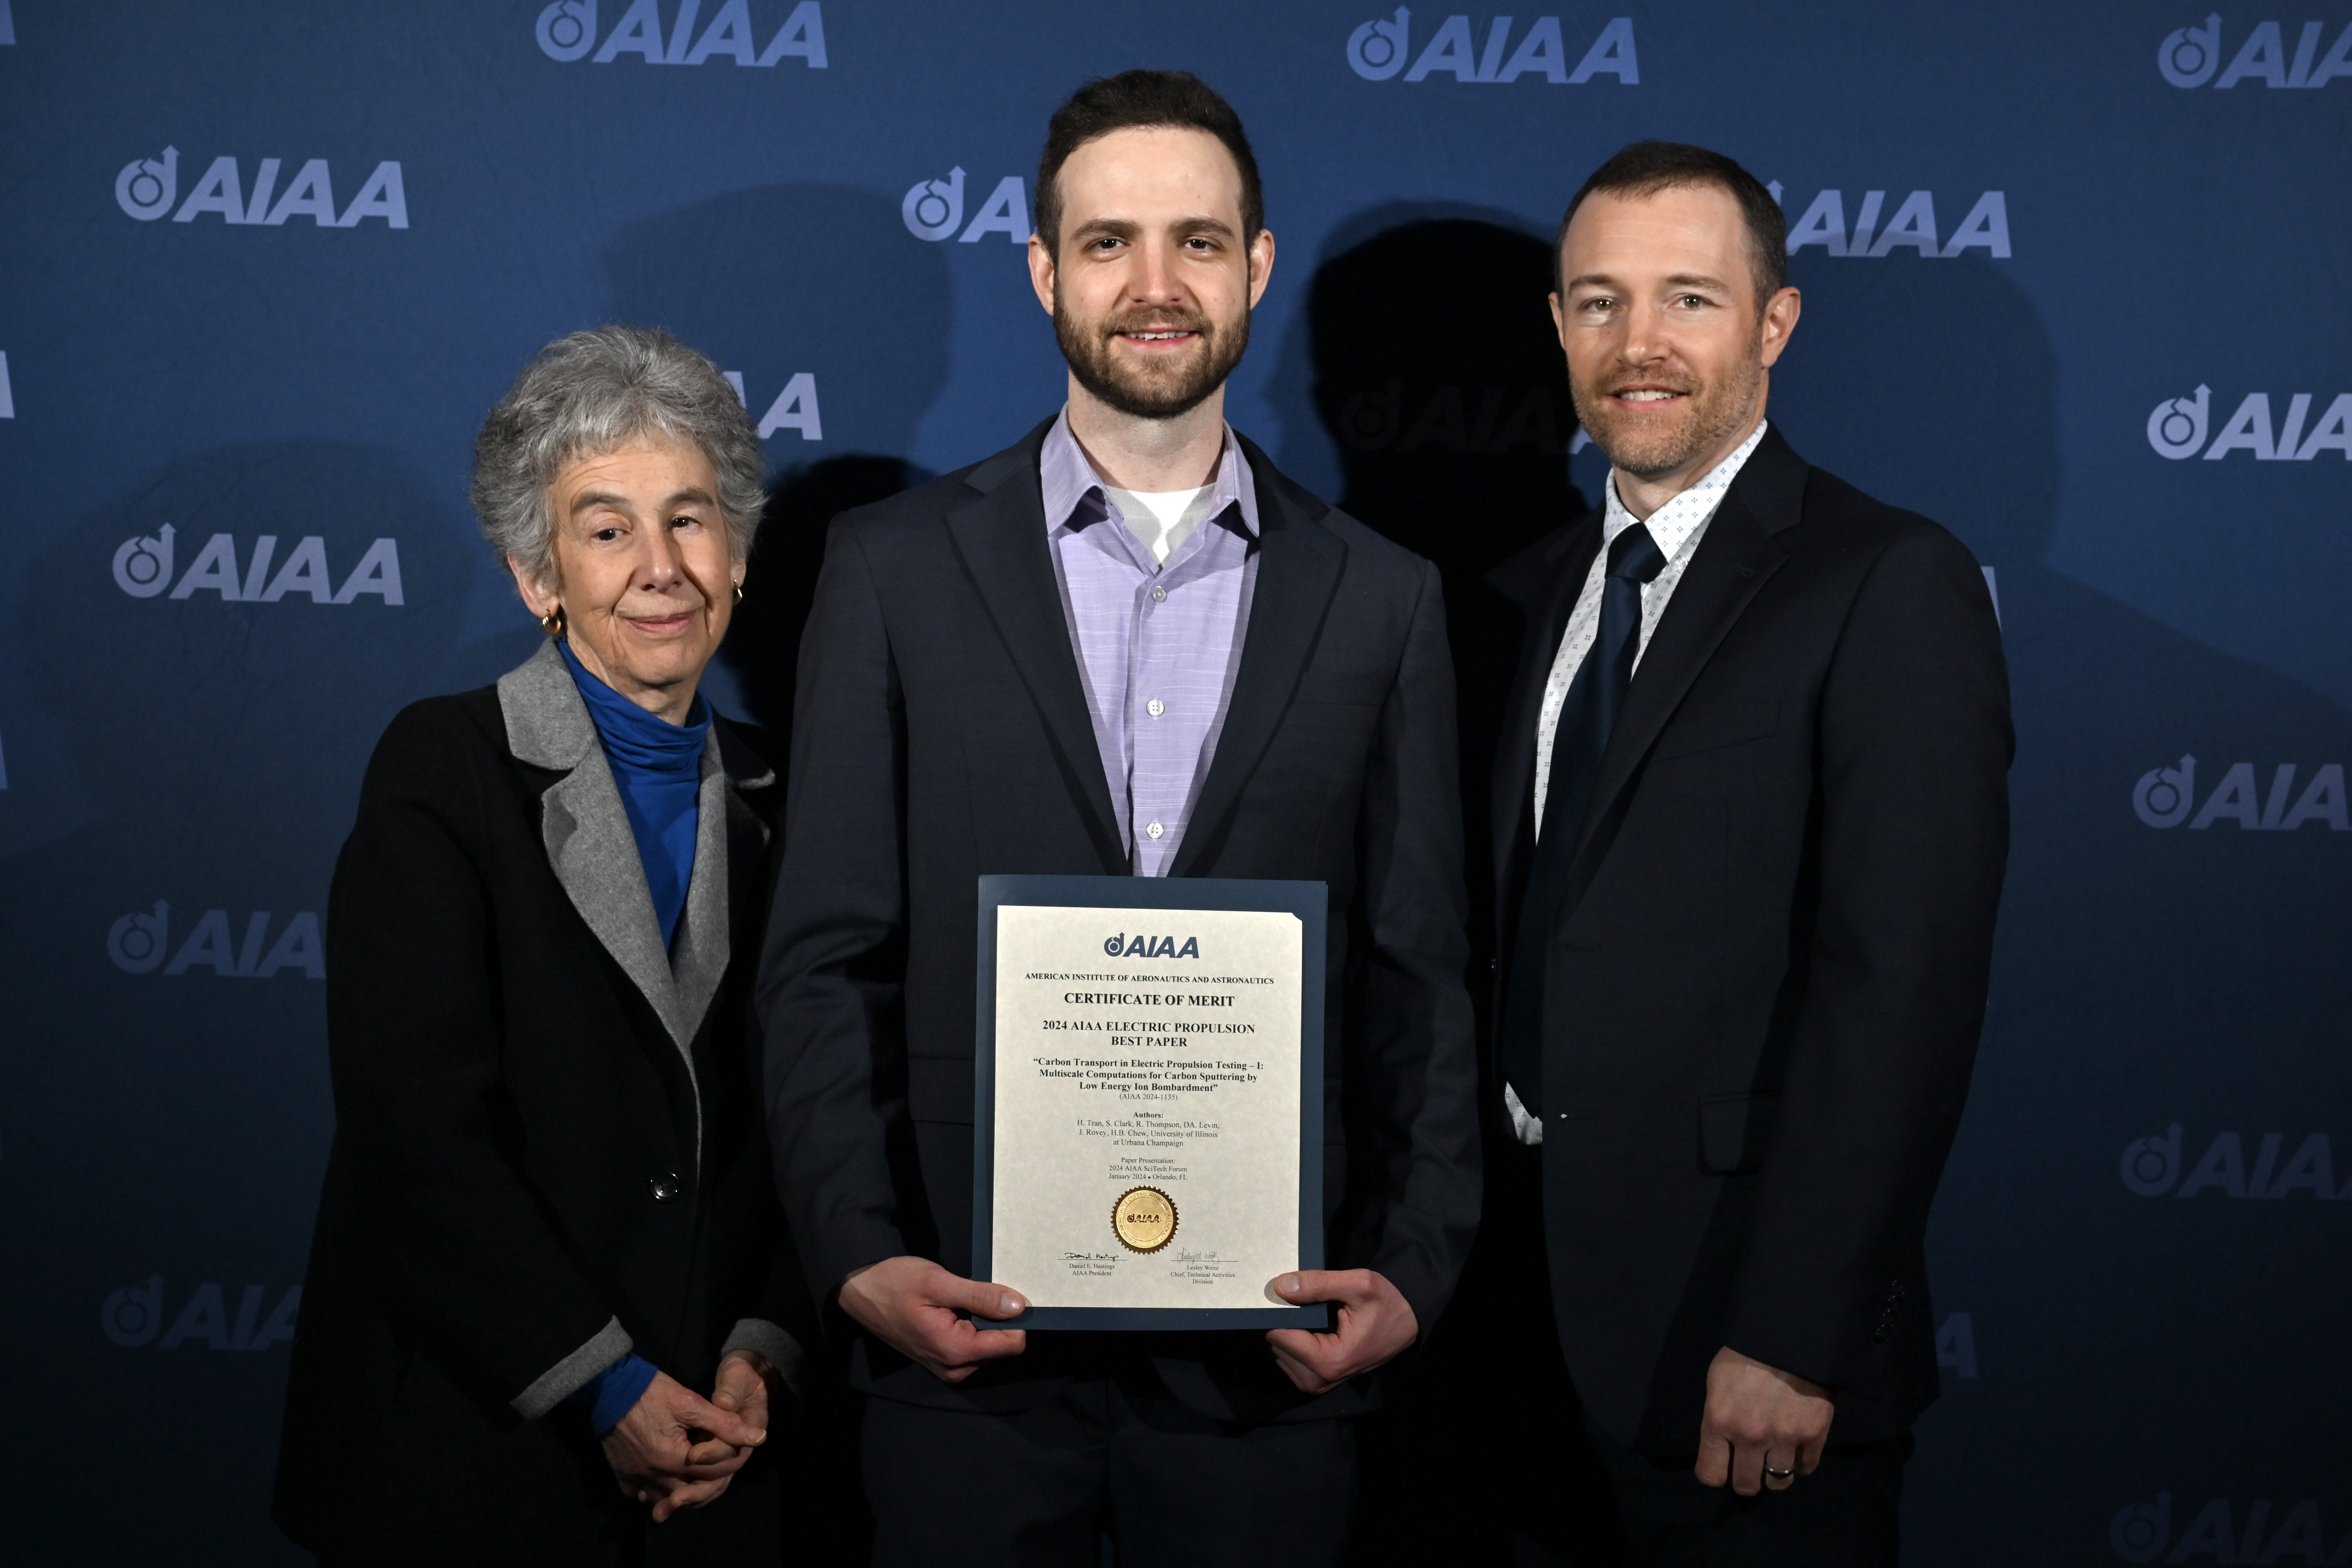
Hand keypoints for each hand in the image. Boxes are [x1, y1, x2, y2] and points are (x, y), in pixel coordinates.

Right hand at [601, 1368, 766, 1521]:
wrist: (607, 1387)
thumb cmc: (650, 1391)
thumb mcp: (691, 1403)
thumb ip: (725, 1424)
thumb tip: (758, 1438)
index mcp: (673, 1460)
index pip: (710, 1477)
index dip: (727, 1466)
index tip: (732, 1452)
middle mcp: (652, 1476)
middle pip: (687, 1494)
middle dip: (705, 1485)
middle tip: (715, 1471)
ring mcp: (634, 1478)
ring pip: (664, 1498)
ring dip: (681, 1492)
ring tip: (693, 1479)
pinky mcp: (621, 1475)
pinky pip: (641, 1494)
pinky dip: (654, 1491)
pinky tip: (663, 1479)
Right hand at [837, 1256, 1026, 1383]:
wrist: (861, 1292)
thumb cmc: (896, 1283)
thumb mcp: (939, 1283)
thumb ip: (980, 1296)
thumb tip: (1018, 1306)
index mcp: (955, 1351)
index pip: (1012, 1343)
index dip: (1016, 1317)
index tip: (1007, 1294)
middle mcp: (955, 1368)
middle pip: (1003, 1346)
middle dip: (999, 1319)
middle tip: (977, 1292)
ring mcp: (948, 1367)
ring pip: (990, 1347)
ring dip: (985, 1322)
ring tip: (961, 1299)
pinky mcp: (943, 1360)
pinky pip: (974, 1347)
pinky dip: (973, 1327)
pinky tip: (957, 1308)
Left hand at [1263, 1269, 1418, 1393]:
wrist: (1409, 1325)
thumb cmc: (1387, 1304)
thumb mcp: (1359, 1284)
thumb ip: (1319, 1284)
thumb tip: (1279, 1286)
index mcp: (1330, 1360)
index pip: (1280, 1337)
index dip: (1275, 1313)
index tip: (1275, 1292)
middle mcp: (1322, 1379)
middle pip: (1277, 1347)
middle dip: (1278, 1322)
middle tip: (1286, 1297)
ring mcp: (1320, 1384)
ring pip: (1280, 1355)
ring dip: (1283, 1332)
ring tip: (1297, 1309)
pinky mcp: (1320, 1381)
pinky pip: (1290, 1361)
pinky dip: (1290, 1342)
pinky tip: (1302, 1324)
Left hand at [1694, 1346, 1834, 1494]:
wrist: (1789, 1333)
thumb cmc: (1745, 1353)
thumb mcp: (1717, 1383)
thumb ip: (1719, 1417)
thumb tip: (1722, 1443)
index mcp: (1719, 1421)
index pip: (1710, 1475)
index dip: (1716, 1474)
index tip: (1722, 1467)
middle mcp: (1750, 1436)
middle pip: (1746, 1485)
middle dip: (1746, 1479)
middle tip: (1750, 1467)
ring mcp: (1784, 1437)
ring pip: (1778, 1482)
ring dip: (1775, 1475)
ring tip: (1775, 1460)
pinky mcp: (1814, 1434)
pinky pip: (1806, 1467)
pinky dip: (1801, 1463)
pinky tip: (1796, 1450)